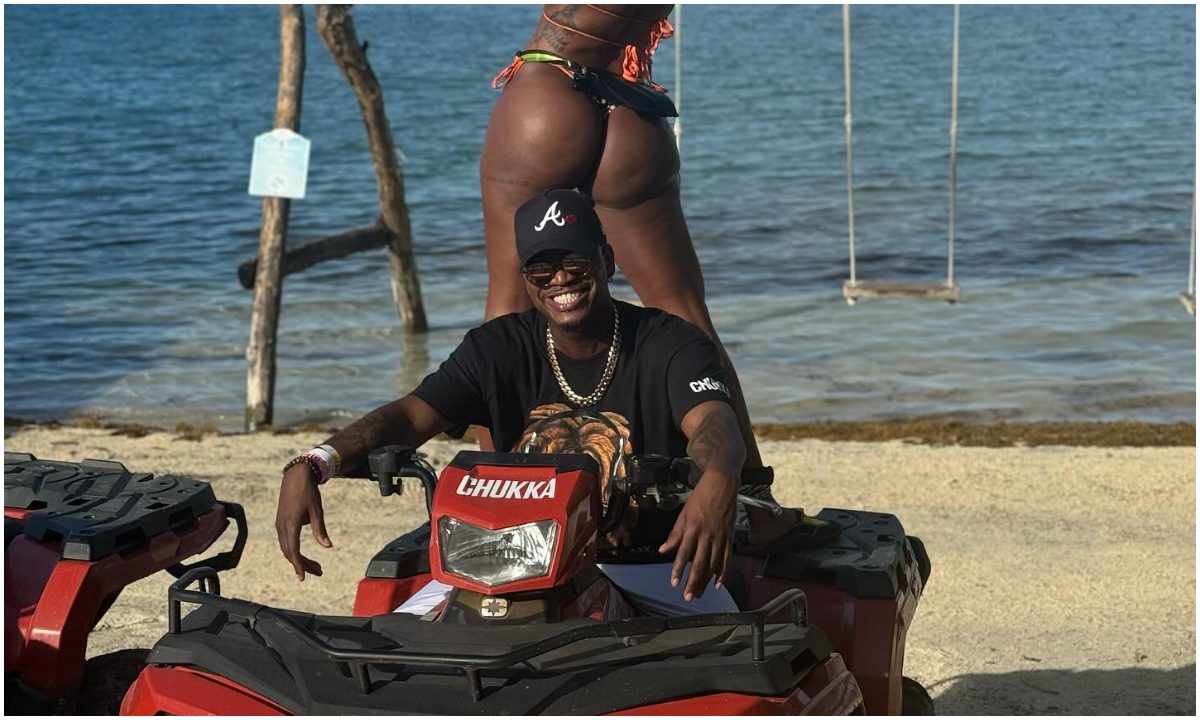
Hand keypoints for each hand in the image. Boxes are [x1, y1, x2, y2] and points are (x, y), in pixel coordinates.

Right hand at [275, 464, 332, 580]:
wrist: (296, 476)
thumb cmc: (308, 491)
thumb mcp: (317, 510)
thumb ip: (320, 530)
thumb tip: (328, 547)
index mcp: (291, 524)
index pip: (293, 551)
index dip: (298, 565)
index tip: (303, 578)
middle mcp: (282, 526)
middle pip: (290, 553)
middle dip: (303, 565)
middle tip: (319, 572)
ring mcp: (280, 524)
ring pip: (287, 548)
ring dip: (299, 559)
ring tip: (316, 567)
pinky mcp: (281, 522)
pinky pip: (286, 541)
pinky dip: (294, 551)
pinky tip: (304, 555)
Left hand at [658, 470, 737, 600]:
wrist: (722, 485)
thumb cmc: (700, 498)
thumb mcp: (683, 514)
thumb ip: (674, 534)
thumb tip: (663, 550)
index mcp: (692, 528)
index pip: (683, 553)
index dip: (679, 569)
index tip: (674, 583)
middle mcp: (706, 535)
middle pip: (700, 563)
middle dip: (693, 582)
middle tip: (688, 597)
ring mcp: (720, 537)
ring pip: (713, 564)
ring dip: (706, 581)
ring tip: (699, 594)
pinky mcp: (729, 537)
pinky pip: (727, 558)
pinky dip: (723, 572)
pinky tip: (718, 583)